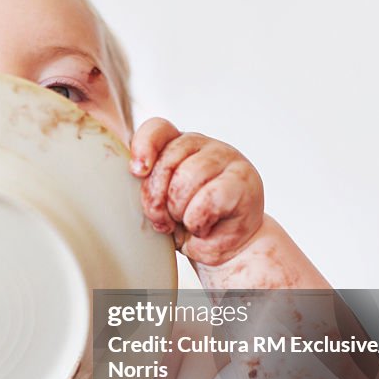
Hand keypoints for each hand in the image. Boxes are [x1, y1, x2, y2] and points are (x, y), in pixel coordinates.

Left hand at [129, 118, 263, 265]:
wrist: (227, 249)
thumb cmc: (189, 224)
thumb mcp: (159, 205)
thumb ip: (146, 185)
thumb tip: (136, 171)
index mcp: (178, 145)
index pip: (158, 129)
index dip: (144, 147)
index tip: (137, 172)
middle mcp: (202, 145)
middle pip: (167, 160)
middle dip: (156, 198)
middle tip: (163, 220)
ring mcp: (226, 157)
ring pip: (187, 178)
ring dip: (178, 211)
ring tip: (185, 224)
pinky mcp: (243, 179)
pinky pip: (209, 198)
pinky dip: (198, 221)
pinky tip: (203, 227)